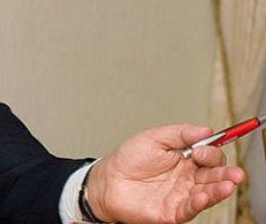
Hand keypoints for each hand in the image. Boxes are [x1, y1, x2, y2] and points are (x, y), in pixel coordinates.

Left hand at [86, 124, 244, 223]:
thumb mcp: (154, 137)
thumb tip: (206, 130)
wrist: (107, 180)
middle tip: (234, 173)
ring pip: (208, 193)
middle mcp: (188, 177)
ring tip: (227, 185)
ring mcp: (182, 194)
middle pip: (215, 176)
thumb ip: (180, 133)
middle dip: (227, 174)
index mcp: (186, 158)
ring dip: (220, 190)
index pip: (210, 157)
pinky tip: (203, 196)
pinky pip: (190, 209)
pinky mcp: (173, 211)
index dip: (211, 153)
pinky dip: (199, 203)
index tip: (200, 150)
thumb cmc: (128, 159)